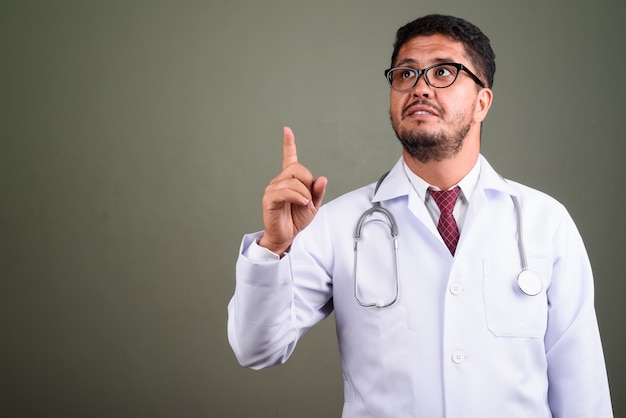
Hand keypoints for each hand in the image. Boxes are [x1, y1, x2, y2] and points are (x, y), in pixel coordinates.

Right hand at [258, 127, 327, 254]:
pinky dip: (297, 197)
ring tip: (304, 205)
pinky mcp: (269, 198)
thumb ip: (318, 191)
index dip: (288, 144)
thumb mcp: (313, 205)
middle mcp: (280, 181)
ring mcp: (273, 188)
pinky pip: (285, 191)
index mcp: (290, 180)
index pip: (288, 157)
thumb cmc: (296, 219)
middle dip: (308, 182)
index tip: (287, 130)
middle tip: (308, 198)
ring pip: (293, 181)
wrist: (286, 236)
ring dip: (304, 194)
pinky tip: (302, 203)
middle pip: (297, 168)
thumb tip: (322, 178)